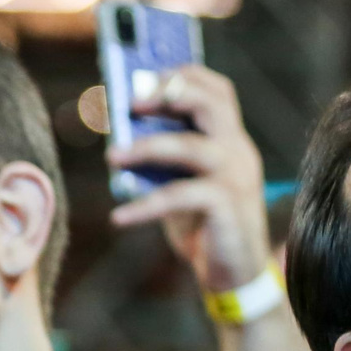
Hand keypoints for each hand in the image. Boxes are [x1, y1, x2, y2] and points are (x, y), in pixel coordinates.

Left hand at [106, 65, 272, 293]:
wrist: (236, 274)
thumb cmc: (204, 224)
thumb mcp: (185, 184)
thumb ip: (165, 159)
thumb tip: (118, 138)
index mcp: (230, 139)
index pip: (217, 90)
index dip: (182, 76)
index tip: (144, 76)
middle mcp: (238, 150)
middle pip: (211, 103)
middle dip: (168, 95)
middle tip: (130, 103)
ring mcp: (235, 177)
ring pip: (190, 146)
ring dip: (146, 147)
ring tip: (112, 157)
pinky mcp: (226, 206)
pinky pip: (179, 197)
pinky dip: (145, 206)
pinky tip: (119, 218)